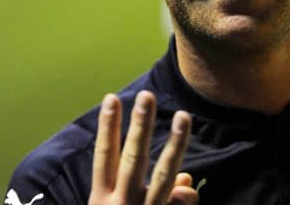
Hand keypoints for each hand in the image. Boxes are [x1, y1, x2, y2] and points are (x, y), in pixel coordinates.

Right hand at [89, 90, 196, 204]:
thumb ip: (144, 192)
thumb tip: (185, 178)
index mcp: (101, 198)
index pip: (104, 155)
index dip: (107, 127)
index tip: (111, 97)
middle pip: (133, 158)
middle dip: (140, 126)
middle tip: (146, 95)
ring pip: (163, 176)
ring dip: (175, 143)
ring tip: (183, 115)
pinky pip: (182, 202)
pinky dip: (188, 195)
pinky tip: (187, 188)